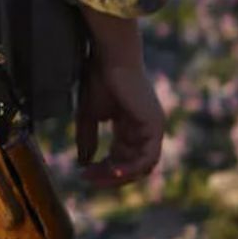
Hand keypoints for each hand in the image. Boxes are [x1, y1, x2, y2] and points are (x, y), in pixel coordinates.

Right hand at [77, 9, 164, 187]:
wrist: (108, 59)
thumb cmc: (98, 81)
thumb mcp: (88, 117)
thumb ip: (87, 140)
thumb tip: (84, 164)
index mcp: (131, 126)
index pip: (122, 158)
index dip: (103, 170)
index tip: (82, 175)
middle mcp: (145, 130)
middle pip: (132, 166)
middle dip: (109, 176)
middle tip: (87, 179)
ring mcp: (153, 128)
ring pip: (142, 167)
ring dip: (119, 176)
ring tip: (97, 177)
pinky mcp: (155, 126)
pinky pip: (148, 158)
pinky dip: (132, 169)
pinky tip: (113, 172)